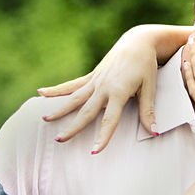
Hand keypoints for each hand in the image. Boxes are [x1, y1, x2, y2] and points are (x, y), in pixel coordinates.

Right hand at [38, 25, 165, 152]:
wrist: (138, 42)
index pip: (110, 120)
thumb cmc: (146, 66)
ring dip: (59, 109)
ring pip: (74, 98)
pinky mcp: (92, 76)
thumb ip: (148, 111)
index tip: (94, 152)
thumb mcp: (150, 87)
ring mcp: (95, 81)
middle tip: (59, 140)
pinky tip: (41, 93)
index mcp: (119, 92)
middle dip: (72, 127)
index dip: (102, 137)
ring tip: (45, 120)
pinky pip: (72, 85)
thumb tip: (153, 132)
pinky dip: (57, 90)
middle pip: (86, 111)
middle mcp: (103, 87)